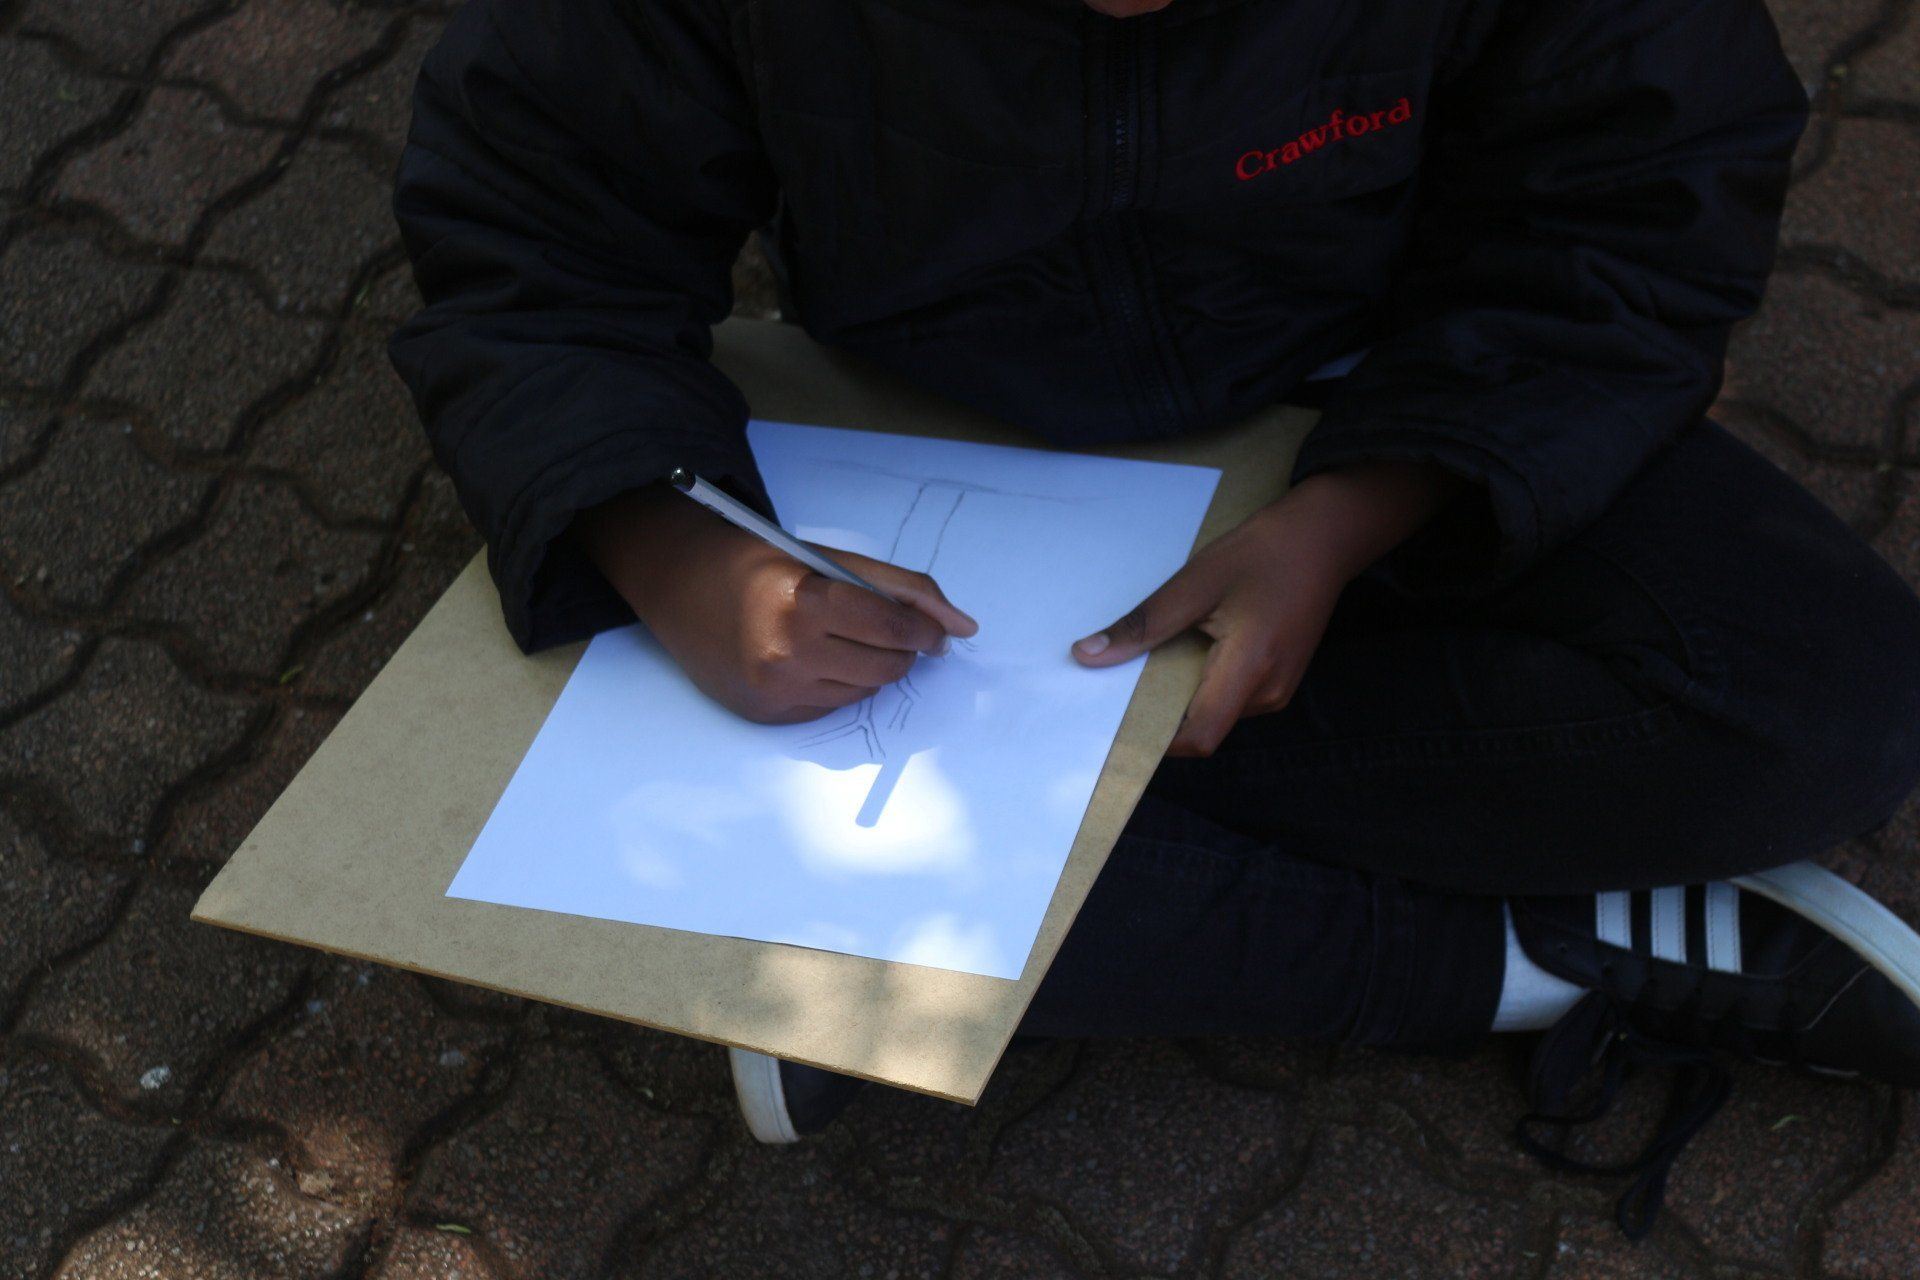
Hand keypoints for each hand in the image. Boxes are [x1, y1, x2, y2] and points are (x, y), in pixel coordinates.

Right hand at [575, 483, 976, 723]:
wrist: (682, 587)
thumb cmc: (763, 566)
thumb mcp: (832, 560)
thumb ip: (903, 589)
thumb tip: (965, 626)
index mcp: (805, 603)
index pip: (894, 629)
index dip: (926, 630)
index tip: (935, 630)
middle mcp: (787, 653)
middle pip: (886, 668)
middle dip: (902, 650)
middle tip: (892, 632)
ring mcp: (774, 690)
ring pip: (863, 692)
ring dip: (871, 668)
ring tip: (848, 640)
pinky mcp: (766, 715)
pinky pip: (831, 708)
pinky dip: (838, 685)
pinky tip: (818, 659)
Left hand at [1071, 460, 1465, 756]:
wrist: (1324, 537)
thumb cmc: (1264, 552)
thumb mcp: (1195, 583)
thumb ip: (1143, 626)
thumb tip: (1087, 656)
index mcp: (1250, 669)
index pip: (1198, 736)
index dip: (1154, 739)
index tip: (1116, 723)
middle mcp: (1269, 692)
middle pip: (1203, 725)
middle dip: (1160, 710)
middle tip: (1123, 678)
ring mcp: (1278, 689)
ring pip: (1215, 711)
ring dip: (1181, 693)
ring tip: (1159, 653)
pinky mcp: (1279, 679)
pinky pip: (1231, 696)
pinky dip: (1202, 682)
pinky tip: (1190, 647)